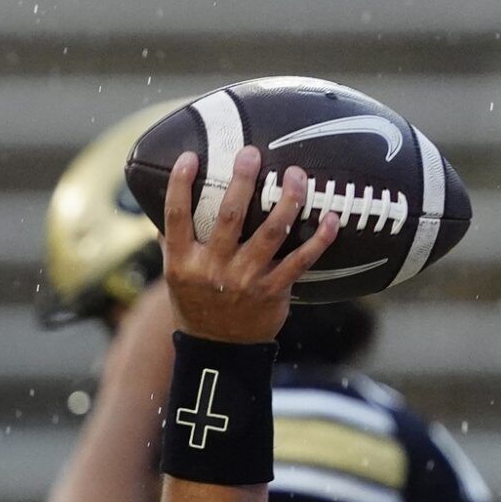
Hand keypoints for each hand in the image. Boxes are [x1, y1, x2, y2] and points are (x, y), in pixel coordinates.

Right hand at [162, 147, 339, 342]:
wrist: (218, 348)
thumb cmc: (196, 303)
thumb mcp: (174, 277)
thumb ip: (174, 242)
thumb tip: (169, 200)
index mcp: (183, 263)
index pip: (177, 218)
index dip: (180, 185)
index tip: (189, 157)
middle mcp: (213, 269)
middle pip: (230, 216)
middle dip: (242, 180)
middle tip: (251, 153)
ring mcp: (244, 280)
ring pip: (271, 232)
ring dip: (288, 200)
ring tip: (296, 175)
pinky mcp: (273, 291)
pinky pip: (300, 260)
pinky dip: (319, 239)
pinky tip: (331, 218)